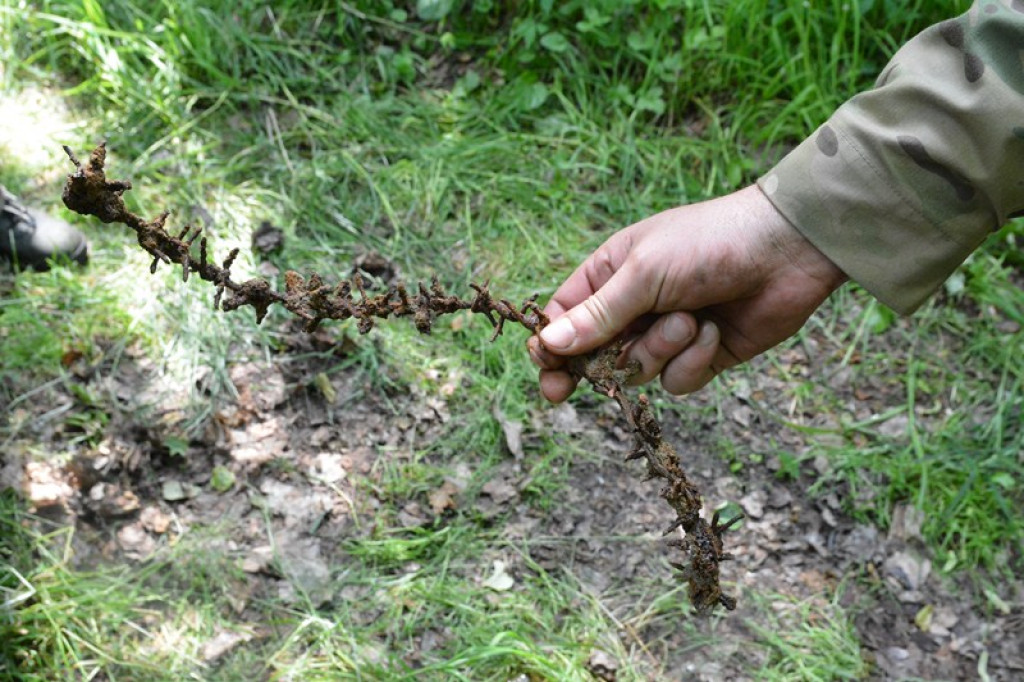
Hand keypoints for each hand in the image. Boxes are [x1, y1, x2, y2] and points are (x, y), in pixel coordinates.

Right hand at [528, 184, 846, 401]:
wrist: (786, 251)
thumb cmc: (708, 244)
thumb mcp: (643, 273)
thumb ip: (597, 315)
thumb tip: (547, 345)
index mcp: (610, 276)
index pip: (565, 319)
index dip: (551, 348)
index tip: (548, 374)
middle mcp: (634, 308)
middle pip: (595, 355)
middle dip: (603, 363)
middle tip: (590, 380)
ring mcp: (667, 335)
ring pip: (637, 372)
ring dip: (661, 350)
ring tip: (690, 320)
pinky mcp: (700, 357)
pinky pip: (676, 382)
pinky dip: (692, 361)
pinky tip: (713, 332)